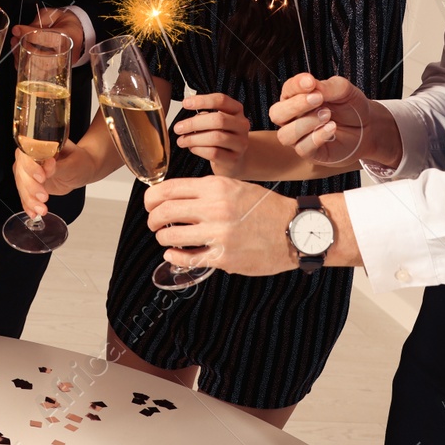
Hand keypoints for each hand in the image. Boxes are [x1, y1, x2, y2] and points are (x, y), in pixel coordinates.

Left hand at [11, 6, 85, 64]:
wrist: (78, 33)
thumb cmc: (65, 22)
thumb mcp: (53, 14)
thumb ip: (38, 21)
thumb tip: (20, 31)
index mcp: (68, 36)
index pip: (47, 38)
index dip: (29, 34)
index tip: (16, 29)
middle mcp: (66, 53)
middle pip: (42, 57)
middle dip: (24, 48)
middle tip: (15, 39)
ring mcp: (62, 65)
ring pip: (39, 69)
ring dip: (22, 58)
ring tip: (15, 46)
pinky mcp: (56, 71)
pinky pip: (38, 74)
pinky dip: (25, 66)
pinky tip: (20, 55)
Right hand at [13, 138, 88, 219]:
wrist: (83, 168)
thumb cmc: (79, 160)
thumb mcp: (73, 162)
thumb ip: (59, 165)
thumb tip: (48, 165)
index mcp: (40, 144)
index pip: (27, 153)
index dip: (31, 166)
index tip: (42, 177)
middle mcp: (30, 156)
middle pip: (21, 171)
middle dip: (31, 187)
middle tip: (44, 196)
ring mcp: (29, 170)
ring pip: (22, 185)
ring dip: (30, 199)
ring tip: (42, 209)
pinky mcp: (31, 183)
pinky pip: (25, 195)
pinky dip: (28, 205)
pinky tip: (33, 213)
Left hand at [144, 176, 296, 275]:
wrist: (295, 230)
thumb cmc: (266, 208)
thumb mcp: (236, 187)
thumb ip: (206, 191)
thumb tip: (175, 197)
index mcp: (216, 187)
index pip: (168, 189)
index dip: (151, 198)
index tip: (149, 204)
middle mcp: (214, 208)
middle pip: (163, 212)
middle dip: (152, 219)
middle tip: (154, 224)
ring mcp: (218, 234)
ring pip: (170, 236)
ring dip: (162, 238)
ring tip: (167, 239)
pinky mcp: (224, 257)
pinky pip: (186, 258)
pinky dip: (174, 256)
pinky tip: (174, 254)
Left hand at [172, 92, 249, 176]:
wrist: (235, 159)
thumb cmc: (222, 137)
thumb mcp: (216, 122)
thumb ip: (204, 116)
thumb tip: (186, 121)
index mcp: (236, 110)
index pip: (221, 100)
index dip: (202, 100)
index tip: (185, 103)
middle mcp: (241, 125)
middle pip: (218, 120)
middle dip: (194, 123)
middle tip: (178, 128)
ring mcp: (240, 143)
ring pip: (215, 137)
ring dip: (193, 139)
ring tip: (181, 141)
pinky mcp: (234, 159)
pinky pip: (213, 153)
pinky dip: (198, 150)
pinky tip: (192, 148)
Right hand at [269, 74, 399, 169]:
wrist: (367, 127)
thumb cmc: (350, 106)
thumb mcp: (343, 90)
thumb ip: (327, 86)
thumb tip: (311, 85)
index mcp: (296, 97)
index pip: (287, 90)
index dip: (296, 85)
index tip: (310, 82)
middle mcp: (293, 117)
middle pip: (277, 114)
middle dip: (295, 105)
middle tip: (318, 98)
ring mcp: (299, 136)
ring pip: (285, 135)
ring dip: (305, 123)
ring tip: (327, 115)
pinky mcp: (310, 153)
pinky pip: (302, 148)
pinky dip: (317, 137)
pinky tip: (332, 128)